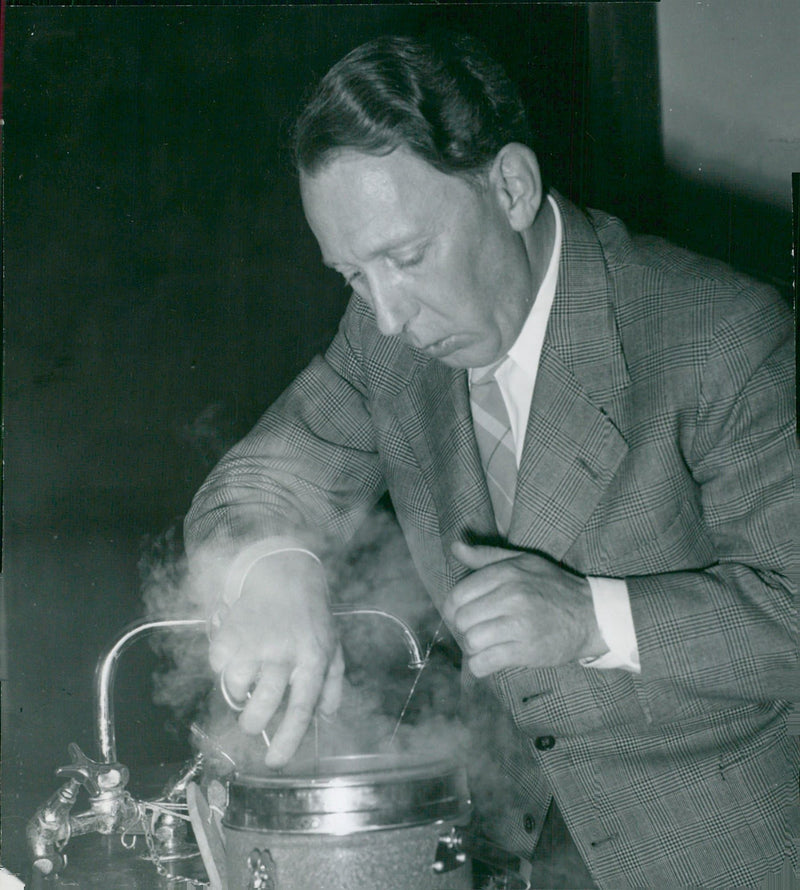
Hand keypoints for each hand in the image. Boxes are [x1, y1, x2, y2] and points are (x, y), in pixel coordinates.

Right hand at [209, 549, 343, 766]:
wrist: (284, 573)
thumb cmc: (309, 614)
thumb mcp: (332, 645)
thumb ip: (332, 684)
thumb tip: (327, 717)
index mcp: (313, 660)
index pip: (301, 708)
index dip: (286, 740)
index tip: (273, 761)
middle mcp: (284, 653)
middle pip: (262, 705)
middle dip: (252, 722)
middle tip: (251, 720)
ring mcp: (256, 641)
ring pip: (235, 687)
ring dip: (236, 691)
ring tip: (245, 676)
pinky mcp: (231, 631)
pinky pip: (217, 664)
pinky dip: (222, 664)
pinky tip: (236, 650)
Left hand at [443, 541, 606, 676]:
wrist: (591, 616)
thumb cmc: (552, 586)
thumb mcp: (522, 562)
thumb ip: (486, 556)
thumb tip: (455, 547)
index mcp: (506, 573)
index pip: (458, 595)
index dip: (454, 609)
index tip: (464, 614)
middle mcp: (512, 597)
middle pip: (462, 620)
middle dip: (465, 628)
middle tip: (478, 629)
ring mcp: (519, 625)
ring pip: (471, 642)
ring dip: (473, 647)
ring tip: (486, 643)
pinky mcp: (526, 651)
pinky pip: (484, 663)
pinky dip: (480, 665)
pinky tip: (490, 658)